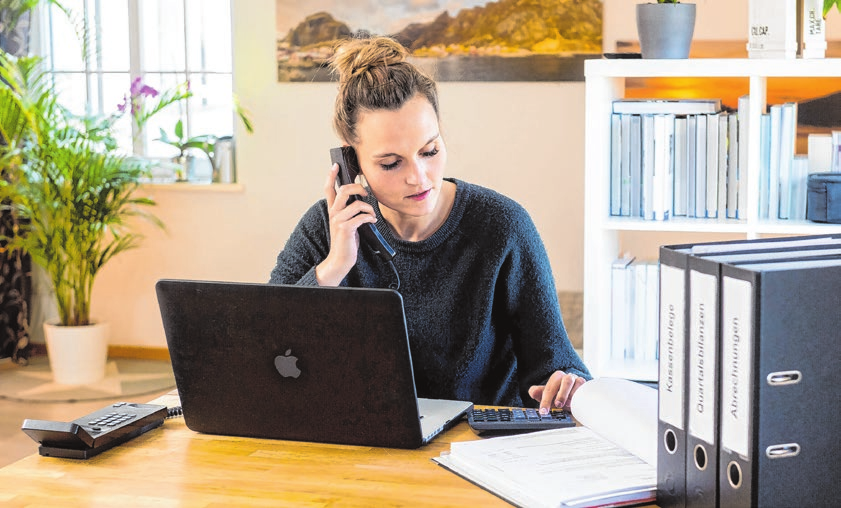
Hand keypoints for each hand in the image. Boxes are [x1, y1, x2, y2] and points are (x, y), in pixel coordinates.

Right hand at [315, 163, 377, 285]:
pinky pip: (362, 217)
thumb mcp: (346, 223)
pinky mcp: (346, 229)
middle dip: (358, 187)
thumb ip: (350, 211)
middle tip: (366, 193)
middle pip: (344, 190)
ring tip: (371, 214)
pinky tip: (371, 221)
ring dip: (369, 208)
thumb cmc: (346, 241)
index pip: (328, 189)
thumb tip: (362, 200)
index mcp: (333, 210)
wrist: (340, 259)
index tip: (335, 165)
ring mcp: (339, 221)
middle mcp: (333, 213)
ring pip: (357, 204)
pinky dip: (370, 217)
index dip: (331, 176)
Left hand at [528, 371, 585, 413]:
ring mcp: (579, 381)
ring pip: (579, 383)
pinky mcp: (588, 386)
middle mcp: (568, 377)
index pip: (550, 388)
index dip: (545, 400)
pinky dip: (582, 396)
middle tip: (558, 405)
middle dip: (562, 394)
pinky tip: (578, 403)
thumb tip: (532, 391)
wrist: (574, 396)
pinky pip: (587, 388)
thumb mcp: (548, 396)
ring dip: (574, 395)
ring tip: (569, 405)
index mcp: (557, 377)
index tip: (543, 411)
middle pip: (566, 381)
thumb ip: (538, 393)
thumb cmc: (559, 395)